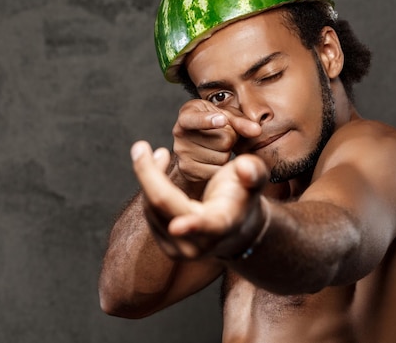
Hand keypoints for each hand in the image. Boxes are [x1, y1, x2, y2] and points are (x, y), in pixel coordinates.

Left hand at [131, 140, 268, 258]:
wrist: (236, 227)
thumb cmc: (244, 196)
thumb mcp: (255, 180)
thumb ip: (253, 172)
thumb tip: (244, 167)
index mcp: (223, 225)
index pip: (208, 225)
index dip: (192, 225)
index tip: (176, 226)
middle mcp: (199, 244)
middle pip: (163, 206)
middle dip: (148, 174)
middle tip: (140, 146)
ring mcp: (178, 249)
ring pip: (151, 207)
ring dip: (149, 176)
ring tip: (159, 154)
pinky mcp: (164, 245)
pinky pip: (149, 212)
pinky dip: (149, 188)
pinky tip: (156, 170)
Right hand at [172, 99, 261, 182]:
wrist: (195, 145)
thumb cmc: (213, 126)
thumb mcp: (226, 117)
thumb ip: (241, 121)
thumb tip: (256, 130)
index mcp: (187, 114)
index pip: (194, 119)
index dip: (208, 120)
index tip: (222, 120)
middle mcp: (179, 132)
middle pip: (222, 138)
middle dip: (230, 138)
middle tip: (221, 135)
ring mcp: (182, 152)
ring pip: (222, 156)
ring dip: (227, 152)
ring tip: (217, 146)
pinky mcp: (188, 169)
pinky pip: (217, 170)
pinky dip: (221, 166)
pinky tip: (214, 158)